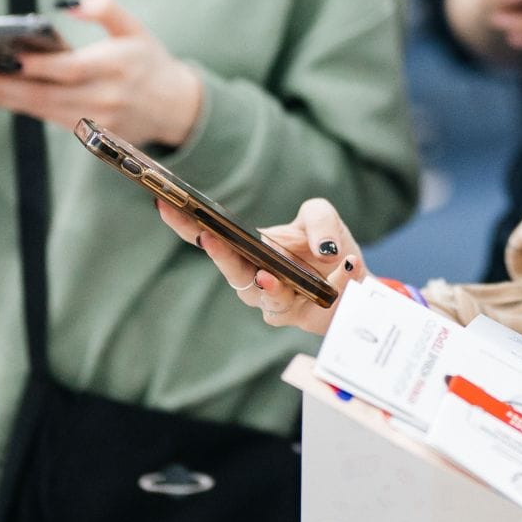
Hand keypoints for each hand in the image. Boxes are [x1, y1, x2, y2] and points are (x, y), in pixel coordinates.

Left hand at [0, 0, 203, 146]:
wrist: (176, 108)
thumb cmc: (149, 62)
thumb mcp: (135, 29)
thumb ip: (105, 8)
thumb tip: (66, 3)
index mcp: (117, 67)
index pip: (69, 68)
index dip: (36, 64)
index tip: (4, 55)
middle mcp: (106, 98)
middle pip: (47, 95)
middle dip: (6, 85)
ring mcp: (99, 123)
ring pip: (43, 111)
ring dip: (7, 100)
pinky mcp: (92, 139)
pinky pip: (50, 121)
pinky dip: (24, 110)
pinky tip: (0, 98)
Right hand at [154, 195, 360, 334]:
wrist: (357, 278)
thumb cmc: (328, 245)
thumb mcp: (323, 216)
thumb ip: (319, 219)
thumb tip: (323, 248)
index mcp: (249, 248)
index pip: (210, 236)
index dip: (183, 223)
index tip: (164, 203)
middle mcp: (254, 277)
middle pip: (230, 270)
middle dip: (219, 255)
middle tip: (209, 236)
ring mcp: (275, 300)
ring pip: (264, 298)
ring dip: (268, 286)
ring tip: (270, 275)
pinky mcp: (303, 317)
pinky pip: (310, 305)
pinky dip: (333, 284)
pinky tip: (346, 263)